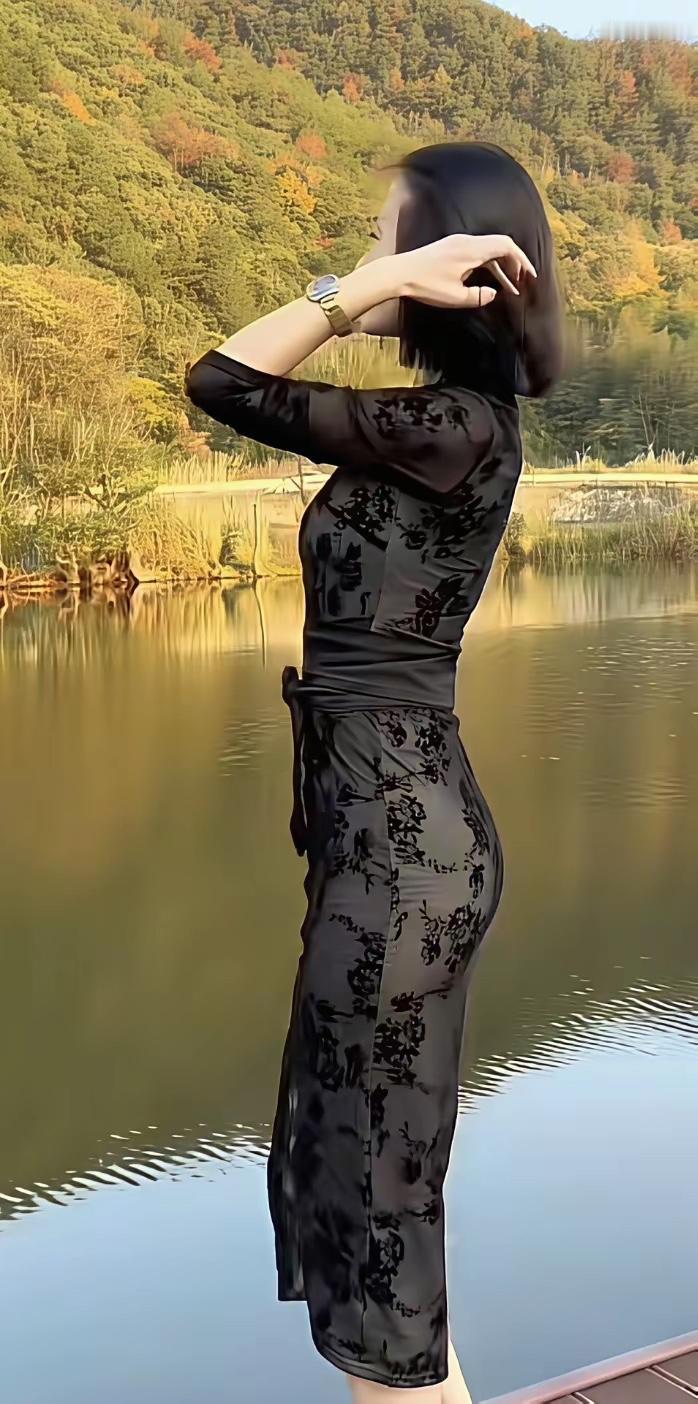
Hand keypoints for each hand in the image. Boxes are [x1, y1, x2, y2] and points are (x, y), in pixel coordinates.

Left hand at [397, 233, 536, 308]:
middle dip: (515, 263)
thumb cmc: (426, 285)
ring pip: (489, 250)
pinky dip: (488, 265)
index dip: (522, 260)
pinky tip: (490, 281)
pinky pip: (478, 253)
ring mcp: (459, 243)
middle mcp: (468, 241)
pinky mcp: (452, 248)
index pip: (506, 247)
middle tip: (523, 282)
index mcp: (472, 250)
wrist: (398, 273)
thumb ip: (478, 296)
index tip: (530, 276)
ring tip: (510, 286)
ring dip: (502, 266)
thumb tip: (494, 294)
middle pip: (500, 246)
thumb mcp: (455, 297)